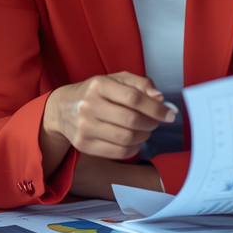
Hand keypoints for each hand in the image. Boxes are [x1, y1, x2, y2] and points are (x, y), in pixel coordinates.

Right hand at [44, 72, 174, 160]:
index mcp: (99, 85)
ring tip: (145, 130)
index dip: (156, 108)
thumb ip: (140, 84)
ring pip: (126, 139)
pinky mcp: (84, 145)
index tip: (169, 113)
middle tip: (156, 122)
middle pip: (131, 120)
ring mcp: (85, 127)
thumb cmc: (95, 93)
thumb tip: (159, 98)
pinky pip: (118, 153)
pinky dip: (134, 148)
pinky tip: (135, 141)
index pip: (134, 98)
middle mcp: (89, 106)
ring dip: (144, 136)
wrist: (63, 109)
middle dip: (151, 123)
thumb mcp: (116, 80)